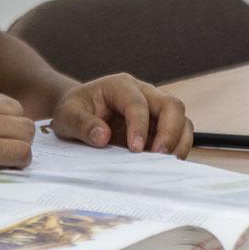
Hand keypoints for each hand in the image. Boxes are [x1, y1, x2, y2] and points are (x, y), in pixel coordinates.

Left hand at [49, 74, 192, 156]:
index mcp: (119, 86)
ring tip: (168, 163)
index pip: (137, 102)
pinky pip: (179, 132)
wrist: (79, 111)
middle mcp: (143, 92)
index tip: (135, 148)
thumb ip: (82, 125)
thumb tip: (102, 136)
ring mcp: (154, 107)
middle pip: (171, 104)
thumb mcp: (67, 116)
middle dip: (170, 131)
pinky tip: (166, 163)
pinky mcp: (159, 124)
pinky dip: (178, 147)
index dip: (139, 126)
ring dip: (179, 140)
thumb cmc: (75, 110)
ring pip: (180, 117)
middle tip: (159, 156)